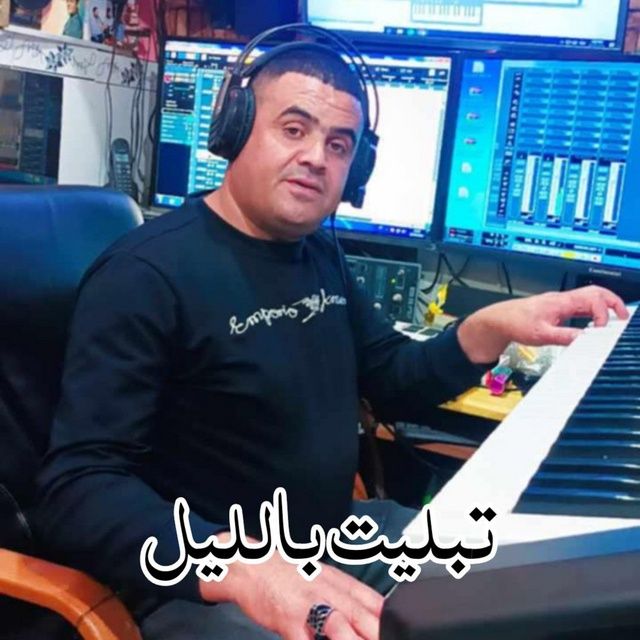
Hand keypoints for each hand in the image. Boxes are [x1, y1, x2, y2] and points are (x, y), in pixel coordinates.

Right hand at [199, 534, 382, 639]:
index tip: (403, 635)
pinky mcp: (288, 620)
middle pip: (363, 617)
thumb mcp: (325, 579)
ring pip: (339, 628)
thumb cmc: (291, 576)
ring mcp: (309, 606)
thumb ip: (349, 597)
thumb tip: (377, 615)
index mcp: (341, 583)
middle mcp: (329, 593)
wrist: (254, 565)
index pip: (376, 604)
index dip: (392, 623)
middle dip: (379, 635)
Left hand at [457, 285, 627, 363]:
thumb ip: (563, 337)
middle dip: (613, 302)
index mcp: (561, 302)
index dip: (603, 313)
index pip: (592, 299)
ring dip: (604, 305)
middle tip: (624, 316)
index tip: (603, 330)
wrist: (498, 320)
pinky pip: (580, 305)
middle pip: (595, 292)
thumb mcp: (540, 334)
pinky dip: (593, 310)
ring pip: (588, 297)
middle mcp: (563, 299)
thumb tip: (584, 340)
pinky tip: (594, 323)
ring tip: (615, 319)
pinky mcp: (556, 308)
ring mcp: (560, 303)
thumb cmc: (516, 323)